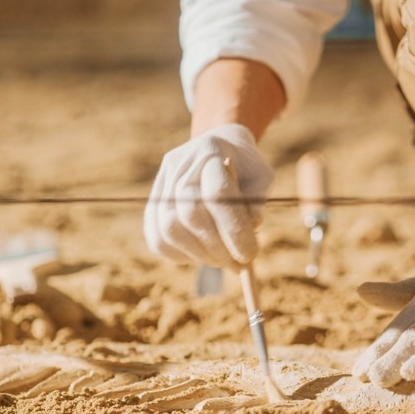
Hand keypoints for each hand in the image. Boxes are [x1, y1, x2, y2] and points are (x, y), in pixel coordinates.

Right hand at [144, 124, 274, 267]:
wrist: (220, 148)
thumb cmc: (246, 167)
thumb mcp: (262, 177)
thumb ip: (257, 203)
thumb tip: (248, 231)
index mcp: (211, 151)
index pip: (217, 194)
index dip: (233, 229)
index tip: (250, 254)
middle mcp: (180, 164)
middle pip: (190, 214)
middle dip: (217, 247)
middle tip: (239, 264)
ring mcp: (161, 183)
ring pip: (170, 229)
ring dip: (200, 255)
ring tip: (224, 261)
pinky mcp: (152, 203)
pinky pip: (158, 239)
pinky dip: (181, 255)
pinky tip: (203, 254)